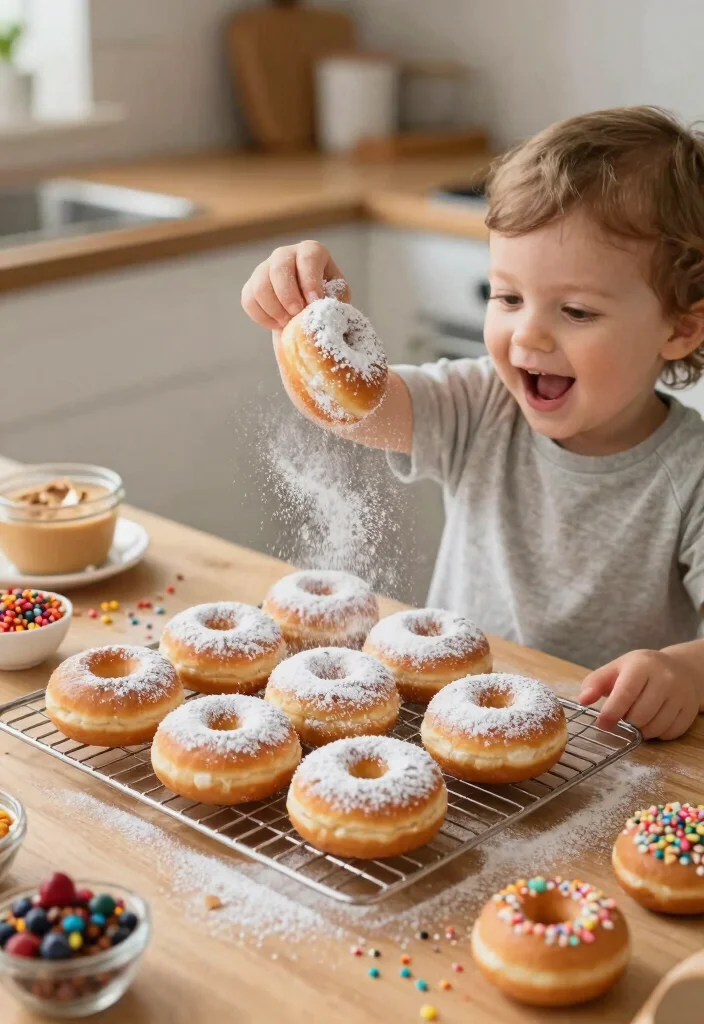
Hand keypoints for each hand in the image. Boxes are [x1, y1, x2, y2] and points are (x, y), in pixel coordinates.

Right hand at [241, 240, 346, 329]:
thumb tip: (320, 306)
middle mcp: (285, 254)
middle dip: (287, 296)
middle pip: (279, 269)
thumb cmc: (327, 299)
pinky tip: (278, 324)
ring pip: (260, 287)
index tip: (314, 302)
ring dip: (274, 310)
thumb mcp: (337, 296)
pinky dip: (262, 317)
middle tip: (296, 315)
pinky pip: (249, 301)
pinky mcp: (251, 286)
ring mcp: (265, 268)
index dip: (309, 282)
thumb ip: (334, 298)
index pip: (307, 259)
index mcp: (310, 251)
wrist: (308, 309)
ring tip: (288, 324)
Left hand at [578, 648, 698, 739]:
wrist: (679, 669)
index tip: (602, 724)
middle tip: (621, 718)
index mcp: (642, 665)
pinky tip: (652, 720)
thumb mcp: (616, 669)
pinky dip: (657, 733)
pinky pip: (669, 733)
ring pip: (655, 727)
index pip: (625, 694)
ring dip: (640, 730)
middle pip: (640, 715)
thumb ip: (595, 682)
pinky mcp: (690, 710)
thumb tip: (582, 700)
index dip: (611, 713)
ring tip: (636, 718)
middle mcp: (665, 678)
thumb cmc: (640, 670)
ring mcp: (681, 694)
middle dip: (626, 722)